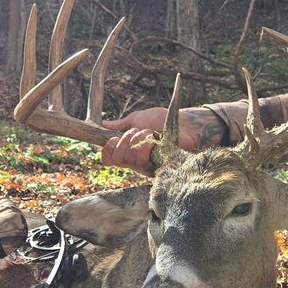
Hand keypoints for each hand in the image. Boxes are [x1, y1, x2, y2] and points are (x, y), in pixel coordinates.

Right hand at [101, 106, 224, 173]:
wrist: (183, 124)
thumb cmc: (161, 121)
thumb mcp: (137, 119)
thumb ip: (121, 124)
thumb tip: (103, 125)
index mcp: (128, 151)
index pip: (109, 160)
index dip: (107, 151)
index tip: (112, 139)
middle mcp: (136, 162)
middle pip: (118, 159)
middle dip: (124, 141)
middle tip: (136, 133)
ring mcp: (147, 167)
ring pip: (129, 159)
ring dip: (138, 140)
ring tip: (150, 134)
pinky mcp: (157, 168)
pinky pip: (142, 160)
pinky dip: (146, 144)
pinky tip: (155, 139)